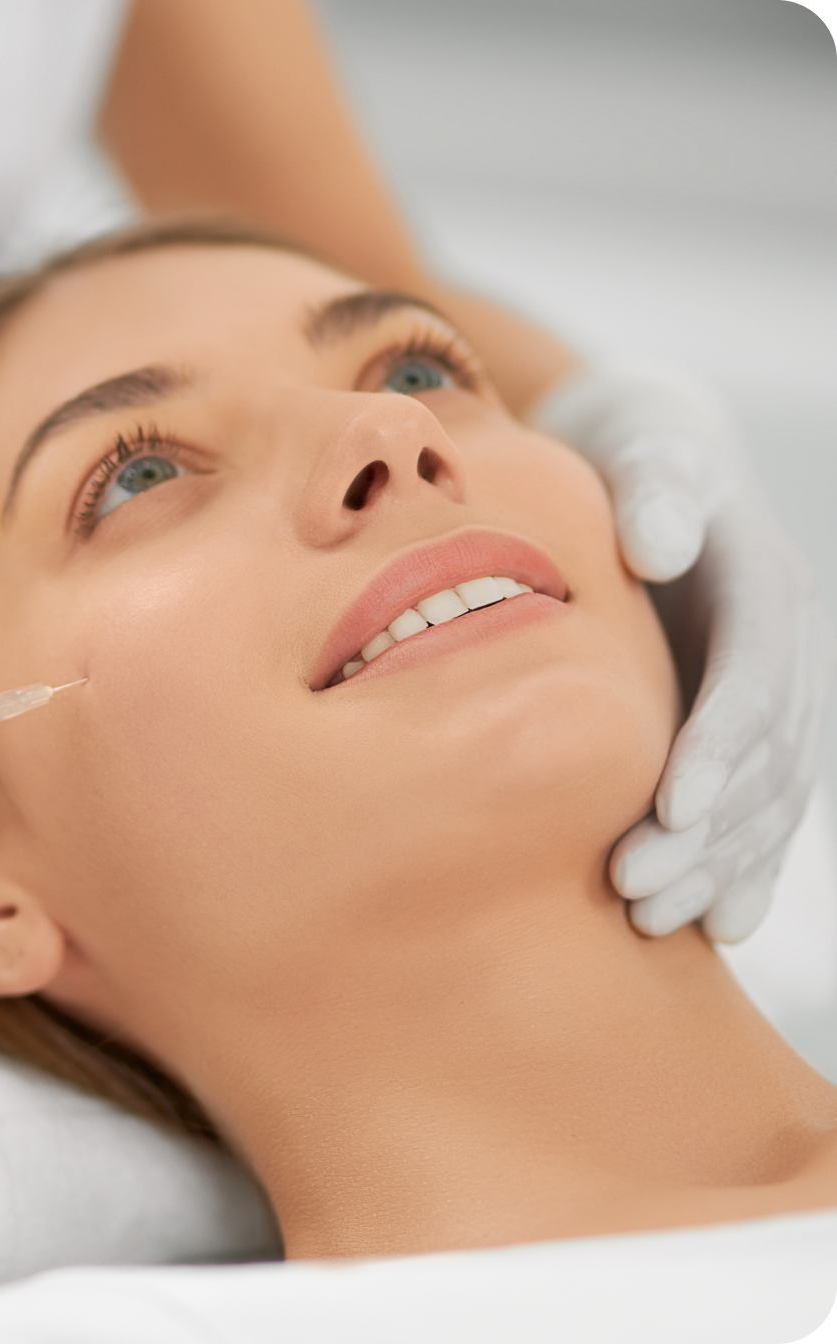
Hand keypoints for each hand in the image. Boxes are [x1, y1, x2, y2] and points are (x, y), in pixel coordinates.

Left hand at [531, 366, 836, 941]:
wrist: (648, 458)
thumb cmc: (634, 452)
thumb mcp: (645, 449)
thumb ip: (656, 492)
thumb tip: (660, 546)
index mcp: (766, 587)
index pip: (754, 681)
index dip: (719, 747)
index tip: (670, 808)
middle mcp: (782, 650)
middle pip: (761, 759)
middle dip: (704, 831)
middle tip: (633, 888)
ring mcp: (767, 693)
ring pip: (761, 797)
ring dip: (716, 864)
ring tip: (654, 920)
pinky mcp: (737, 722)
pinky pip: (755, 803)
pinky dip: (740, 863)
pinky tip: (715, 921)